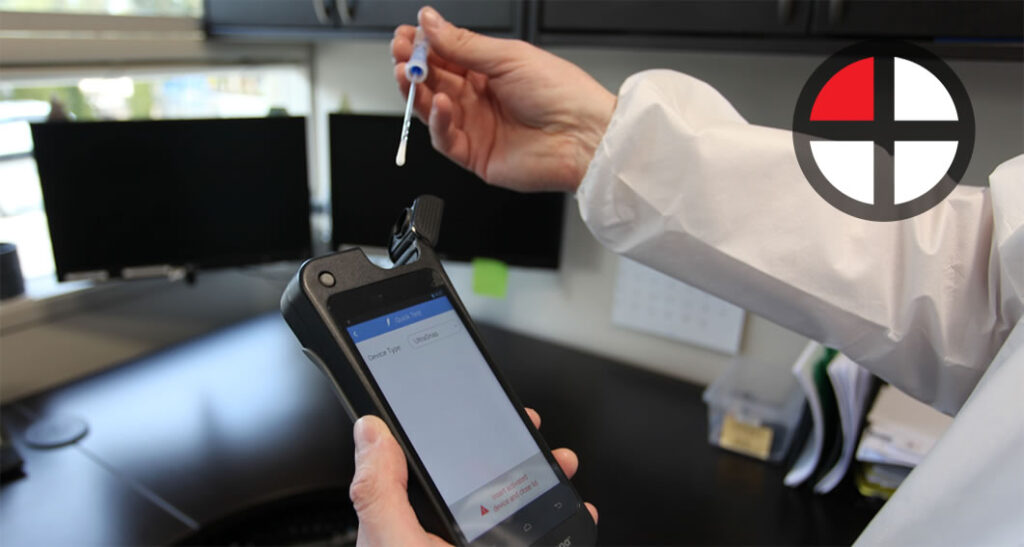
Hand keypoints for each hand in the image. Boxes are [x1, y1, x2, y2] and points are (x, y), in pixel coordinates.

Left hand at [349, 410, 597, 545]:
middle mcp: (449, 540)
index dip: (457, 435)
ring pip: (519, 511)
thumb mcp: (392, 545)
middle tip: (531, 433)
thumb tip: (370, 431)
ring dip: (545, 482)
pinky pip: (542, 539)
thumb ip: (378, 492)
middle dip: (513, 453)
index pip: (434, 470)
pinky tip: (577, 511)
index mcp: (414, 529)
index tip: (480, 410)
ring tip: (561, 465)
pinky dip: (565, 523)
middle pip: (484, 484)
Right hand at [391, 6, 615, 192]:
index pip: (446, 56)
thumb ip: (463, 44)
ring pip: (433, 109)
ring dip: (417, 92)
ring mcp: (477, 128)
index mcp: (491, 71)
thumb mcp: (509, 57)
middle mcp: (481, 99)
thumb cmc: (562, 94)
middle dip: (413, 66)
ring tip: (407, 74)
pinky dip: (438, 121)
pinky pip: (445, 139)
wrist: (585, 137)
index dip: (424, 45)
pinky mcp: (476, 156)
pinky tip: (439, 104)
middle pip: (435, 81)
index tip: (406, 34)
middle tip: (400, 53)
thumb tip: (430, 21)